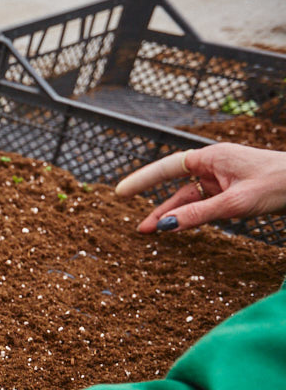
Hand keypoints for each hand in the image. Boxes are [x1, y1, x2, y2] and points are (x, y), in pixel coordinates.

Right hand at [114, 143, 285, 232]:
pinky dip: (193, 216)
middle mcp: (215, 165)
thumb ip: (198, 214)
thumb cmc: (279, 183)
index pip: (167, 167)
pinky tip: (183, 227)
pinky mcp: (233, 191)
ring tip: (154, 232)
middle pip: (177, 187)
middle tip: (138, 226)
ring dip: (175, 215)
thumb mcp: (235, 203)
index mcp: (212, 157)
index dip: (142, 180)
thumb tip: (165, 227)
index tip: (120, 192)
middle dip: (157, 206)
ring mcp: (224, 179)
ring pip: (191, 198)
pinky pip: (206, 204)